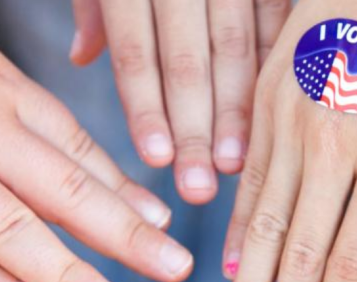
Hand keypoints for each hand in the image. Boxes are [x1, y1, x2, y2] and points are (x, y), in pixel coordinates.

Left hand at [69, 0, 292, 202]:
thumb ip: (95, 4)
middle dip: (193, 129)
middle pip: (186, 62)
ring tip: (232, 166)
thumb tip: (80, 56)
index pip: (135, 53)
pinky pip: (275, 22)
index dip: (145, 108)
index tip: (157, 159)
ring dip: (236, 114)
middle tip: (197, 189)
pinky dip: (274, 72)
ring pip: (234, 50)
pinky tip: (276, 116)